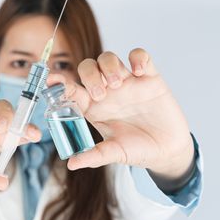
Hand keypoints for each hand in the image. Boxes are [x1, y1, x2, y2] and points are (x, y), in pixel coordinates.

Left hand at [47, 48, 194, 184]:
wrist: (167, 150)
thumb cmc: (138, 150)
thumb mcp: (114, 153)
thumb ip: (94, 156)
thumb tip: (71, 164)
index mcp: (93, 107)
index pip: (72, 89)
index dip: (60, 83)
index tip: (52, 80)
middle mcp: (107, 91)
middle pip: (87, 67)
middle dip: (89, 75)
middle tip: (99, 95)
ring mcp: (127, 82)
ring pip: (109, 58)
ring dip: (108, 66)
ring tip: (117, 85)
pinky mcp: (149, 77)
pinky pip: (140, 55)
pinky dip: (138, 58)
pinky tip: (139, 72)